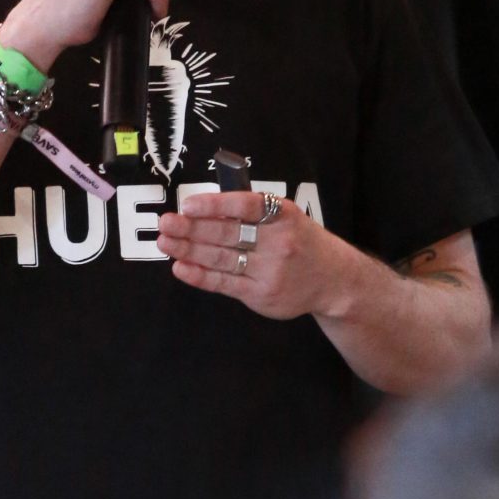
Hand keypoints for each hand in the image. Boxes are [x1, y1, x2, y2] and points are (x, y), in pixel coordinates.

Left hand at [156, 190, 348, 319]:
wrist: (333, 280)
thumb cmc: (301, 242)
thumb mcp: (287, 217)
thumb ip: (252, 212)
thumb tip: (202, 207)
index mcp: (283, 215)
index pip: (246, 206)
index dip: (215, 205)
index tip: (188, 204)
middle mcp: (278, 242)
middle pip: (227, 234)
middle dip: (192, 228)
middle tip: (165, 222)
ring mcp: (270, 271)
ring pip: (222, 258)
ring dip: (189, 250)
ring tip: (166, 242)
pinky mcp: (261, 294)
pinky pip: (224, 283)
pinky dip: (200, 276)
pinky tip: (180, 267)